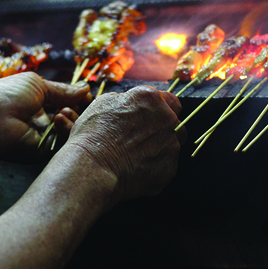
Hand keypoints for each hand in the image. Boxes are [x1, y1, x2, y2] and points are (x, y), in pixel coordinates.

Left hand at [0, 72, 91, 159]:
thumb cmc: (5, 96)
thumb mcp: (37, 85)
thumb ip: (63, 90)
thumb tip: (85, 88)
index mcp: (38, 102)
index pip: (66, 101)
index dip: (79, 98)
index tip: (87, 94)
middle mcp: (43, 119)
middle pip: (73, 115)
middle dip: (80, 107)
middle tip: (82, 102)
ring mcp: (45, 136)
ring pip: (72, 128)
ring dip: (74, 117)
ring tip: (65, 111)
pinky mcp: (45, 151)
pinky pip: (65, 142)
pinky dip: (68, 129)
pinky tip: (60, 119)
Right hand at [65, 86, 185, 202]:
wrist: (92, 168)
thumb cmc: (92, 135)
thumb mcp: (103, 103)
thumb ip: (127, 100)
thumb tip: (131, 105)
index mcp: (151, 98)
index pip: (170, 101)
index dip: (159, 110)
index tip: (150, 119)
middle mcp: (167, 119)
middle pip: (175, 123)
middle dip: (163, 129)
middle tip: (142, 139)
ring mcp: (172, 144)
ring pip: (173, 144)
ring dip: (161, 148)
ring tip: (137, 156)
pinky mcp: (170, 167)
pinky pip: (167, 166)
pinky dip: (155, 168)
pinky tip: (137, 170)